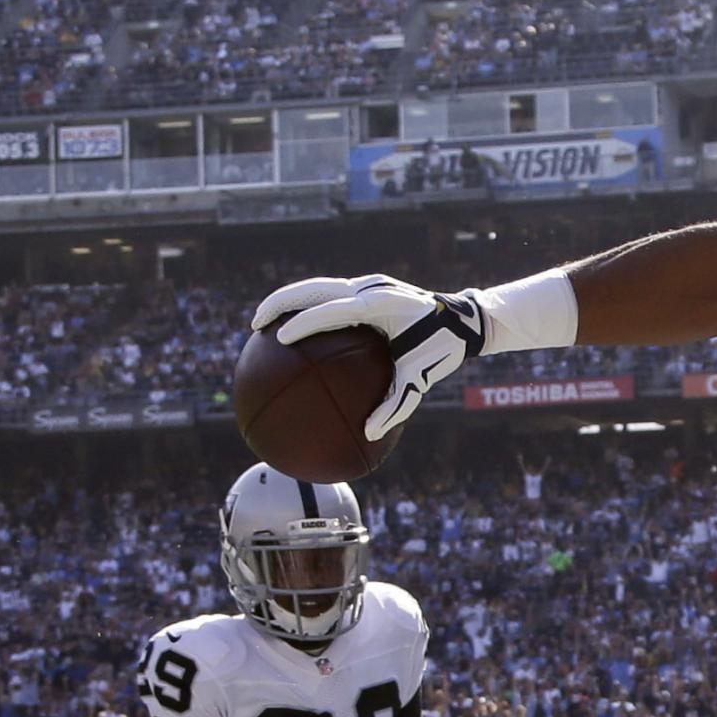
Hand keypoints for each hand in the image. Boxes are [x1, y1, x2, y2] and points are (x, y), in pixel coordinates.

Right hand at [251, 273, 485, 441]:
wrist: (461, 319)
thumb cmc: (442, 350)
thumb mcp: (422, 378)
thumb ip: (397, 404)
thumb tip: (369, 433)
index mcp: (380, 305)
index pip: (334, 309)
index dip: (305, 322)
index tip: (281, 338)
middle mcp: (370, 287)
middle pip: (314, 288)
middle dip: (281, 303)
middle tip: (256, 325)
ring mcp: (367, 283)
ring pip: (317, 286)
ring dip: (287, 300)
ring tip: (261, 322)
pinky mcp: (366, 286)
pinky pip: (328, 293)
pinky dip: (306, 305)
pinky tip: (289, 327)